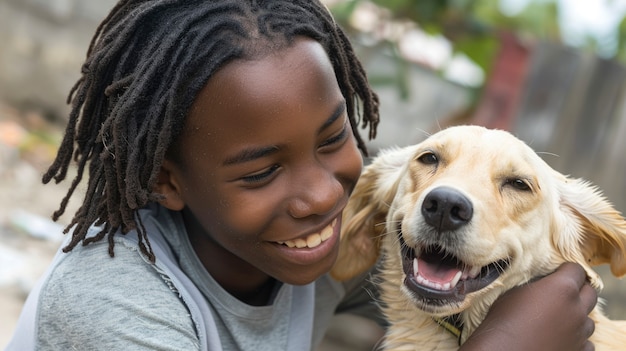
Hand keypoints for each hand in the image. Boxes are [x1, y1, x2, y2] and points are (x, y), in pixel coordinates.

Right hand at [460, 262, 596, 350]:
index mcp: (562, 288)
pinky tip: (561, 338)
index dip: (566, 270)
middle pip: (590, 293)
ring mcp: (580, 332)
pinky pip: (586, 342)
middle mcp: (576, 309)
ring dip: (577, 317)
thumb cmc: (504, 321)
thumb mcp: (514, 292)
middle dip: (578, 290)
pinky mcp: (579, 350)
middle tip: (562, 293)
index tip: (558, 273)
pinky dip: (576, 338)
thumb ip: (536, 286)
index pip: (576, 270)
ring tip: (559, 320)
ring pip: (588, 320)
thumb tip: (542, 284)